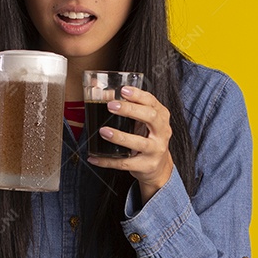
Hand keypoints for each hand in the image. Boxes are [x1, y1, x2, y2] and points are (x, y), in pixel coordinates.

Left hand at [88, 85, 173, 202]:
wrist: (159, 166)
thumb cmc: (149, 138)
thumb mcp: (145, 122)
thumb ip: (131, 108)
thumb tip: (104, 93)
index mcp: (161, 117)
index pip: (152, 102)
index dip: (138, 95)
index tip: (123, 90)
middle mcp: (162, 133)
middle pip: (150, 118)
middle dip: (130, 110)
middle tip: (111, 106)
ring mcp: (155, 150)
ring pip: (139, 143)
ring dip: (120, 137)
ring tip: (103, 131)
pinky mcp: (146, 166)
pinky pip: (125, 163)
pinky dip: (107, 161)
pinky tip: (94, 157)